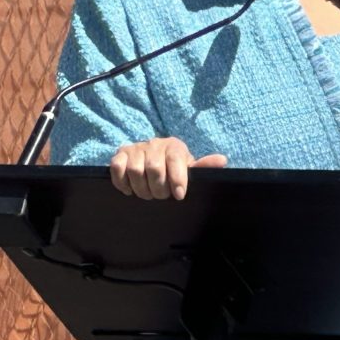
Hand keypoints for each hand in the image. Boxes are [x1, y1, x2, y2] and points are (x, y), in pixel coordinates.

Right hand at [109, 137, 227, 200]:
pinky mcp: (120, 154)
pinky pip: (117, 168)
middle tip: (161, 196)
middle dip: (158, 189)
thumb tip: (222, 160)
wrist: (151, 158)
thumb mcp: (189, 167)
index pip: (176, 161)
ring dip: (141, 189)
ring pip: (135, 171)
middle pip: (154, 169)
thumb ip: (204, 166)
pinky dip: (123, 183)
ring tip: (147, 194)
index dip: (177, 180)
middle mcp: (155, 144)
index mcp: (174, 146)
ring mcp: (136, 148)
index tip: (178, 195)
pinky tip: (131, 189)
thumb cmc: (174, 167)